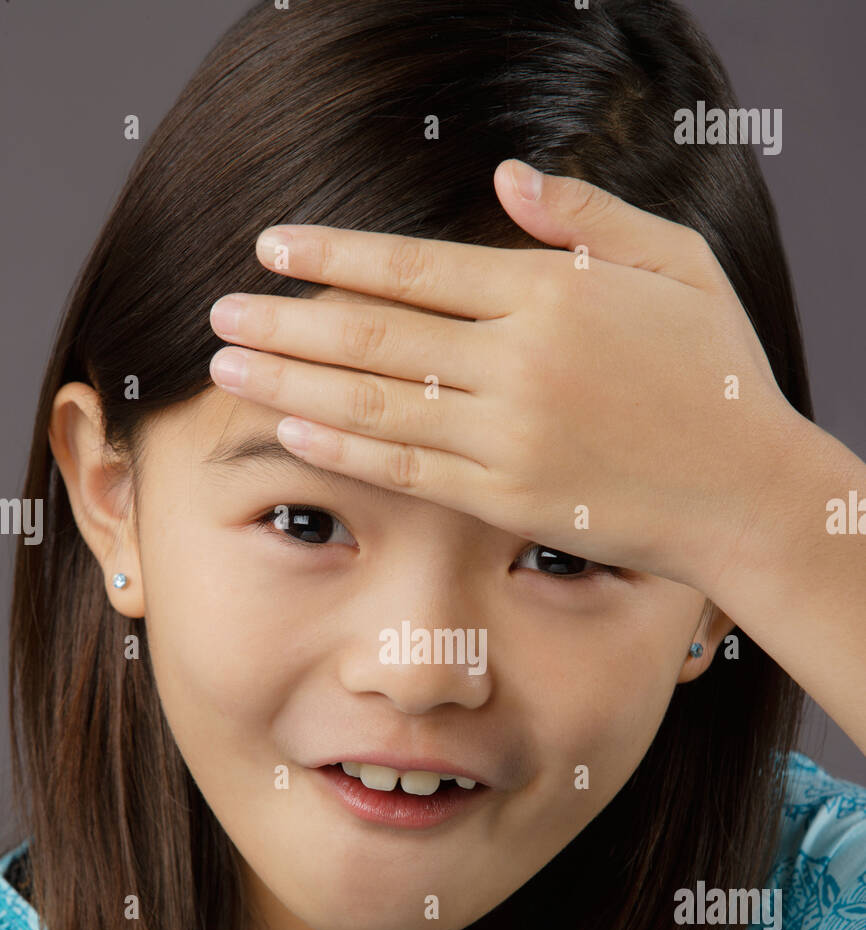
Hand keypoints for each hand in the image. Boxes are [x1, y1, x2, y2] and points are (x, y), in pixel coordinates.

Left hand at [208, 159, 799, 591]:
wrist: (746, 492)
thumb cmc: (717, 375)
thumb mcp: (675, 265)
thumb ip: (586, 217)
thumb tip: (505, 177)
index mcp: (550, 294)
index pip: (414, 267)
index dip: (333, 255)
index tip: (272, 246)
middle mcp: (518, 361)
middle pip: (375, 332)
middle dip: (287, 319)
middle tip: (222, 309)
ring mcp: (509, 434)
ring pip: (374, 400)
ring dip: (291, 379)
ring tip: (229, 364)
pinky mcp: (507, 499)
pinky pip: (407, 469)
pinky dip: (344, 447)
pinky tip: (292, 426)